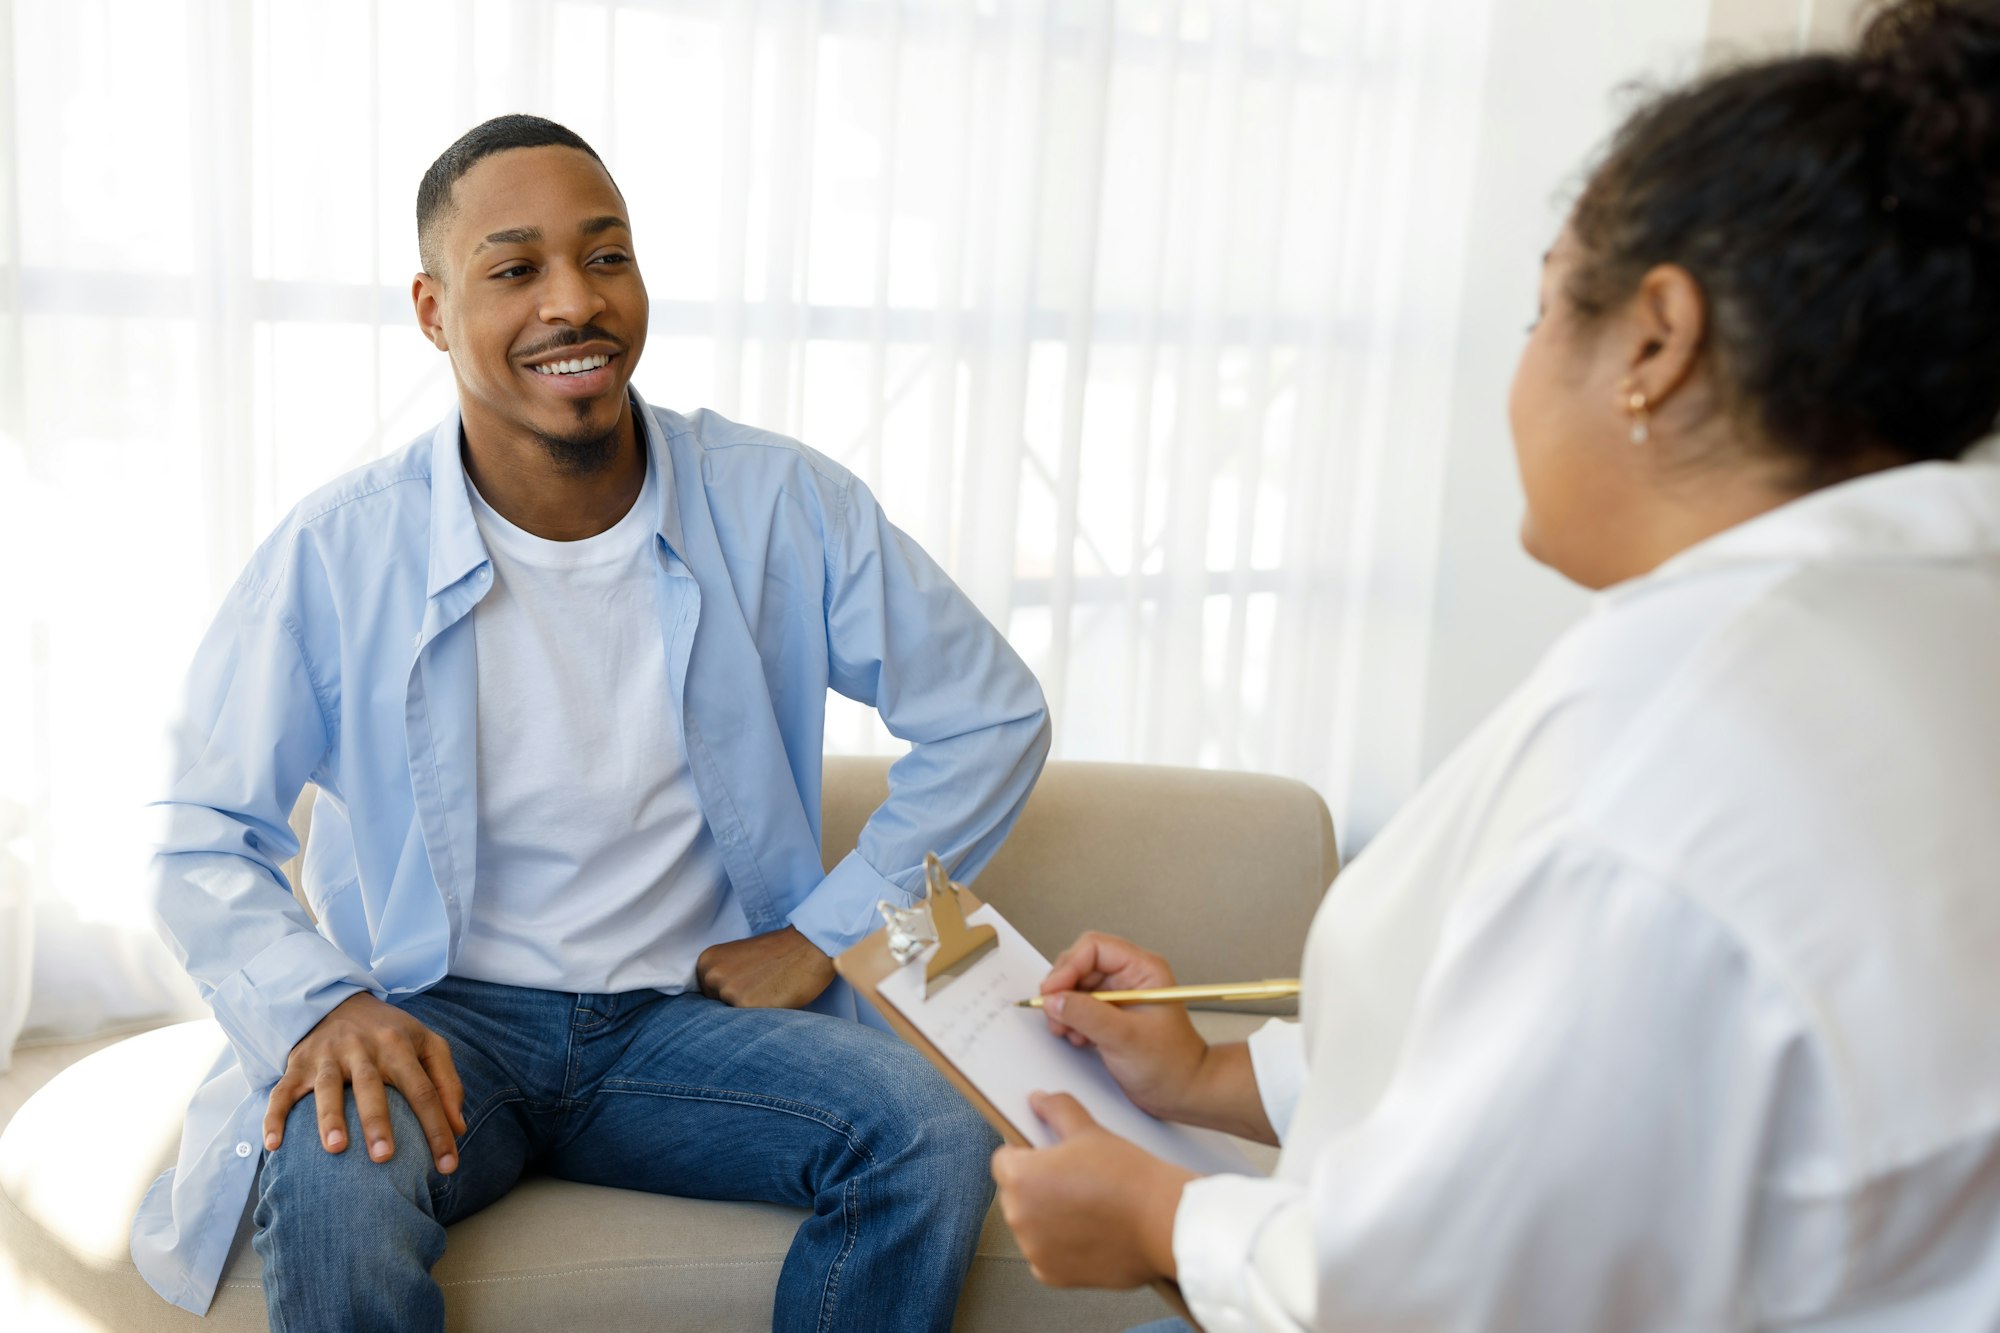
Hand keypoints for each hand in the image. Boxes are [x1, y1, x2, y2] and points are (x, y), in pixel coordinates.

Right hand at [262, 992, 465, 1172]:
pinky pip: (283, 1092)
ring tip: (336, 1149)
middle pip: (372, 1087)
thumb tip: (459, 1128)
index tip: (449, 1167)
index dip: (438, 1129)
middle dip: (378, 1122)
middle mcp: (363, 1049)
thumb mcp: (428, 1045)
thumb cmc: (392, 1033)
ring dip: (330, 1118)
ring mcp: (327, 1056)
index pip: (424, 1091)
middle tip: (385, 1158)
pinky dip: (275, 1117)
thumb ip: (448, 1083)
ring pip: (328, 1087)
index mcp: (399, 1047)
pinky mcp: (298, 1064)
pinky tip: (274, 1145)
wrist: (340, 1000)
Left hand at [696, 926, 835, 1008]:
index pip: (706, 996)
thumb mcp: (739, 957)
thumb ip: (723, 976)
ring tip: (769, 994)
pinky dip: (761, 1018)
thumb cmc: (779, 951)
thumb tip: (717, 1002)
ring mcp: (727, 991)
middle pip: (715, 1009)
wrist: (809, 945)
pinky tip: (775, 1000)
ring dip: (748, 1014)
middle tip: (761, 991)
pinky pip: (748, 1023)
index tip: (747, 988)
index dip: (728, 997)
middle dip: (735, 1007)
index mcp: (707, 961)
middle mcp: (712, 975)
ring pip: (732, 1018)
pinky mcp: (745, 1005)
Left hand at [991, 1092, 1194, 1288]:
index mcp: (1019, 1177)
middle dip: (1037, 1187)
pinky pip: (1046, 1255)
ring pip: (1032, 1225)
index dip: (1027, 1154)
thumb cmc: (1127, 1178)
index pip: (1003, 1160)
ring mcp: (1034, 1250)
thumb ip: (1056, 1110)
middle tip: (1075, 1180)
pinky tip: (1090, 1232)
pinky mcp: (1052, 1275)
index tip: (1048, 1157)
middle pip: (1016, 1194)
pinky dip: (1061, 1247)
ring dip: (1048, 1218)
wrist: (1162, 1222)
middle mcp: (1018, 1217)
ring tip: (1087, 1206)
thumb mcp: (1089, 1130)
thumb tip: (1039, 1101)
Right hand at [1038, 933, 1210, 1119]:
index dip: (1069, 966)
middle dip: (1063, 989)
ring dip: (1064, 1008)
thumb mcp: (1125, 1038)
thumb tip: (1054, 999)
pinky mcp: (1109, 1015)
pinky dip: (1070, 1020)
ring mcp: (1118, 996)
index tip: (1052, 991)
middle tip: (1054, 1013)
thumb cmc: (1170, 1064)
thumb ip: (1087, 1015)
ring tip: (1066, 1030)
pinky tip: (1077, 1038)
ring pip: (1076, 987)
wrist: (1181, 1092)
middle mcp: (1129, 977)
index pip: (1094, 948)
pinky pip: (1079, 1006)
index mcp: (1143, 969)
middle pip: (1080, 965)